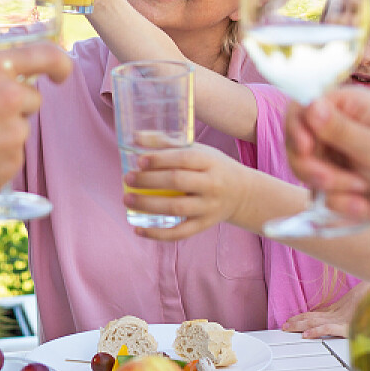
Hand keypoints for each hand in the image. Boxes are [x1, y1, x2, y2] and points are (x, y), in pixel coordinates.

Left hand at [122, 144, 248, 238]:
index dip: (160, 159)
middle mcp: (211, 185)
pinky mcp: (203, 225)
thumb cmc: (212, 167)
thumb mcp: (198, 150)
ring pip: (176, 208)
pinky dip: (157, 234)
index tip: (139, 161)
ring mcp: (208, 207)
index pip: (184, 159)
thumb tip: (135, 137)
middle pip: (177, 182)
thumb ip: (168, 143)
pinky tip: (138, 229)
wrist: (242, 193)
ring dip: (148, 205)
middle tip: (128, 178)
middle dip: (149, 181)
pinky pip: (179, 233)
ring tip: (127, 199)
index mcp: (210, 162)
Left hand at [281, 288, 363, 338]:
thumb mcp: (364, 302)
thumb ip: (357, 307)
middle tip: (284, 325)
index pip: (317, 313)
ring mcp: (342, 319)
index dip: (303, 316)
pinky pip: (328, 329)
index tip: (292, 319)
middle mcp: (339, 313)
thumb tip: (353, 314)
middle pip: (312, 317)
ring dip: (300, 325)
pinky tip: (306, 335)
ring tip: (287, 328)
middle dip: (297, 321)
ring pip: (315, 321)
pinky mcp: (348, 326)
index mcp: (341, 309)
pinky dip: (316, 331)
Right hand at [285, 88, 369, 228]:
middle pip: (296, 140)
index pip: (303, 105)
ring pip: (303, 168)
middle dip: (313, 165)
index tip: (306, 148)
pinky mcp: (331, 178)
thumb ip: (341, 130)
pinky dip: (338, 200)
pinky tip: (363, 202)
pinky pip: (316, 191)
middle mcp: (337, 125)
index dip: (297, 126)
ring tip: (362, 190)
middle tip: (332, 181)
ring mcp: (332, 153)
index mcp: (351, 106)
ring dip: (329, 185)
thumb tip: (310, 104)